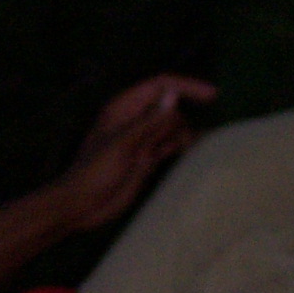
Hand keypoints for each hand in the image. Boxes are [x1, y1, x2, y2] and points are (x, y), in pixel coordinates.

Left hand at [51, 75, 217, 232]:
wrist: (81, 206)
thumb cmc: (93, 173)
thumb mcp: (122, 144)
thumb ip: (149, 121)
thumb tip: (173, 96)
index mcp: (124, 107)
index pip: (161, 85)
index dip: (186, 87)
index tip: (212, 95)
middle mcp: (135, 120)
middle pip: (170, 108)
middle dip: (177, 122)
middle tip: (158, 150)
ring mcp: (141, 140)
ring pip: (173, 128)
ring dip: (181, 136)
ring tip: (168, 155)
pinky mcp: (146, 159)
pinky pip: (170, 146)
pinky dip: (179, 148)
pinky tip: (186, 155)